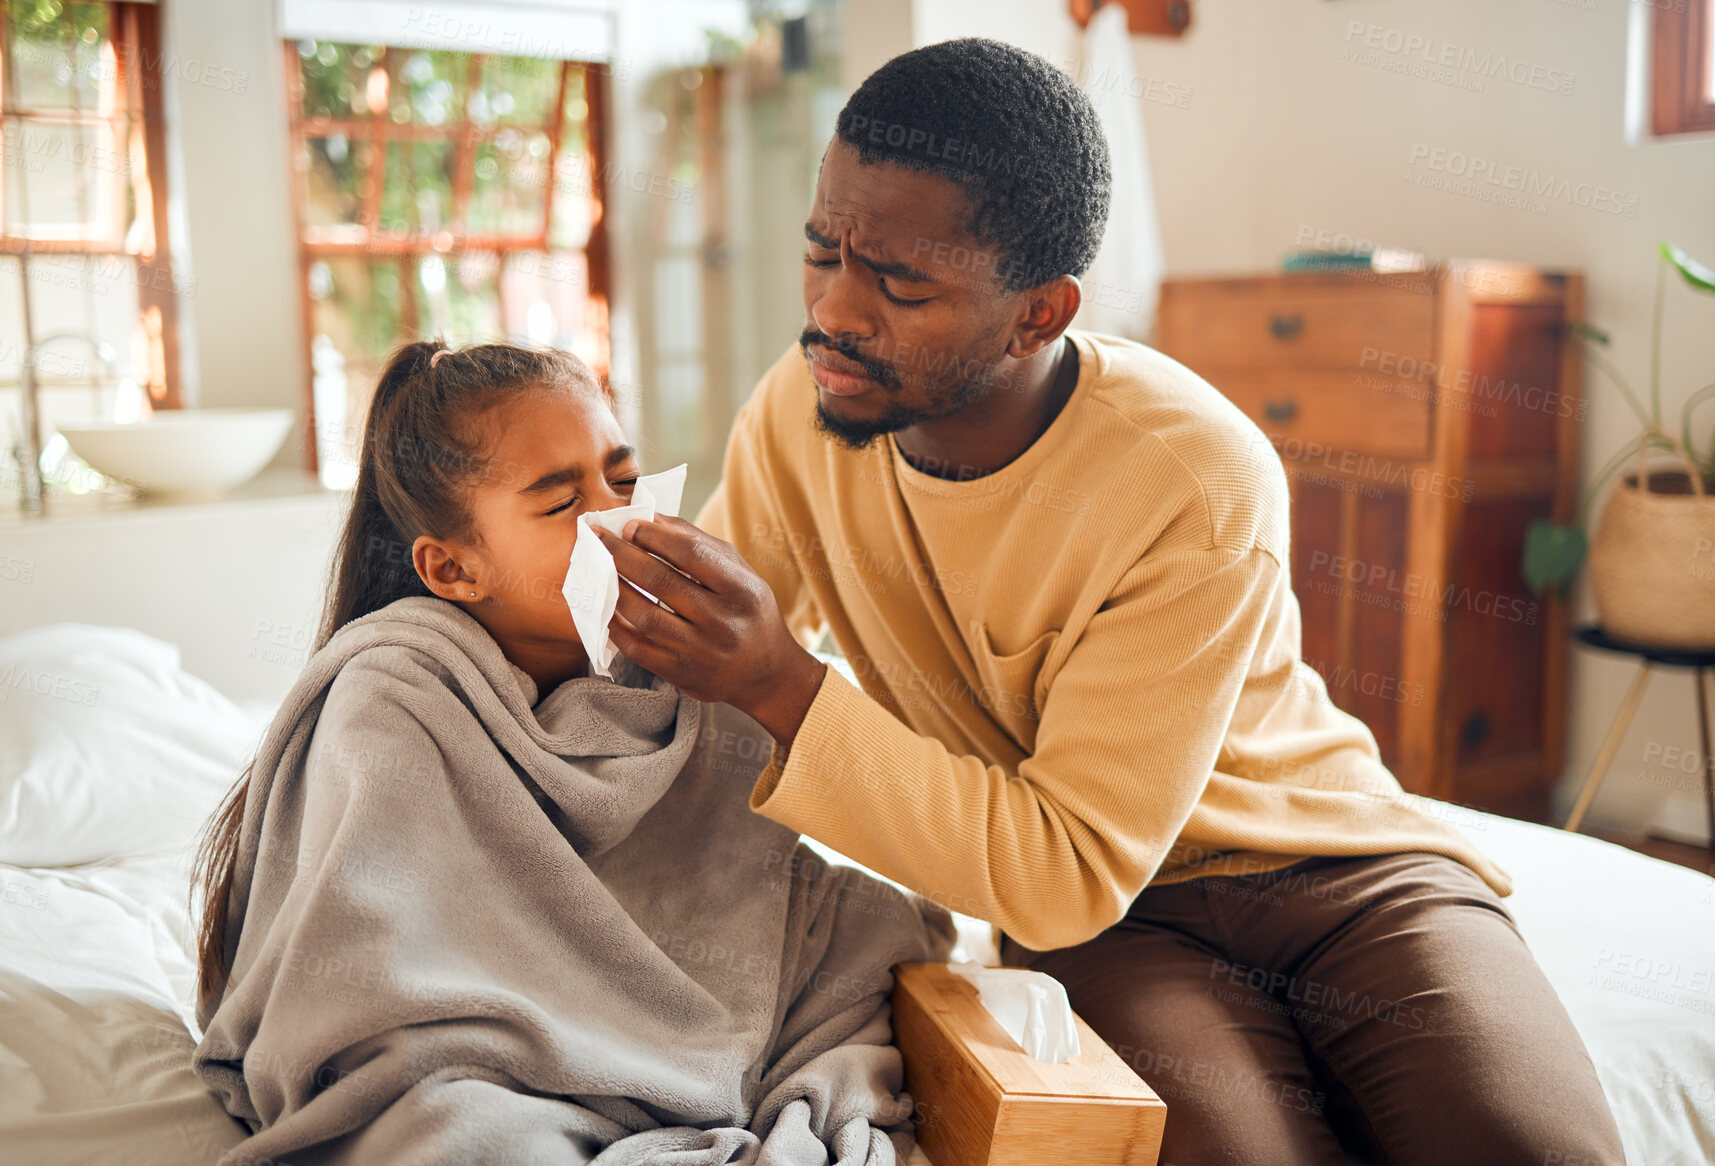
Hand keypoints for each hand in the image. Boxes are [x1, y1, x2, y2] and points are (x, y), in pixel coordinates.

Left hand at [594, 516, 826, 749]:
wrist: (767, 672)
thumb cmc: (747, 610)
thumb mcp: (738, 571)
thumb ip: (696, 542)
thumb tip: (649, 517)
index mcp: (742, 589)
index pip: (690, 553)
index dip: (652, 536)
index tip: (627, 524)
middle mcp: (723, 622)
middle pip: (660, 581)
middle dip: (621, 554)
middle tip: (597, 538)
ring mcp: (700, 652)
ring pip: (643, 615)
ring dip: (613, 588)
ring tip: (597, 569)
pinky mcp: (681, 674)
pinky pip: (637, 648)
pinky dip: (615, 624)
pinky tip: (605, 606)